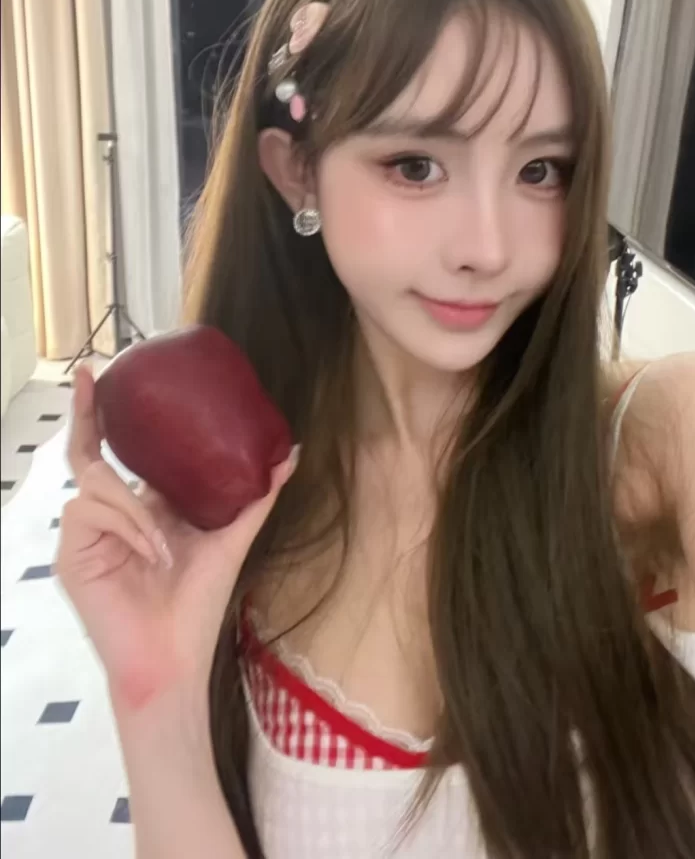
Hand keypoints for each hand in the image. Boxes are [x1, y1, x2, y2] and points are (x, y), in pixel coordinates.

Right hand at [56, 365, 297, 711]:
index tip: (103, 370)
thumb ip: (257, 493)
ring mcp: (85, 534)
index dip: (103, 412)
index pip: (117, 450)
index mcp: (140, 504)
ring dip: (136, 509)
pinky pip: (91, 514)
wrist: (175, 658)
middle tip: (91, 376)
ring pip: (95, 482)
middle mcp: (108, 512)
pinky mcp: (71, 555)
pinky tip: (153, 553)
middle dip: (87, 414)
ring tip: (167, 545)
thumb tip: (291, 447)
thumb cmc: (198, 603)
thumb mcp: (232, 537)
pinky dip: (128, 527)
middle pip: (88, 453)